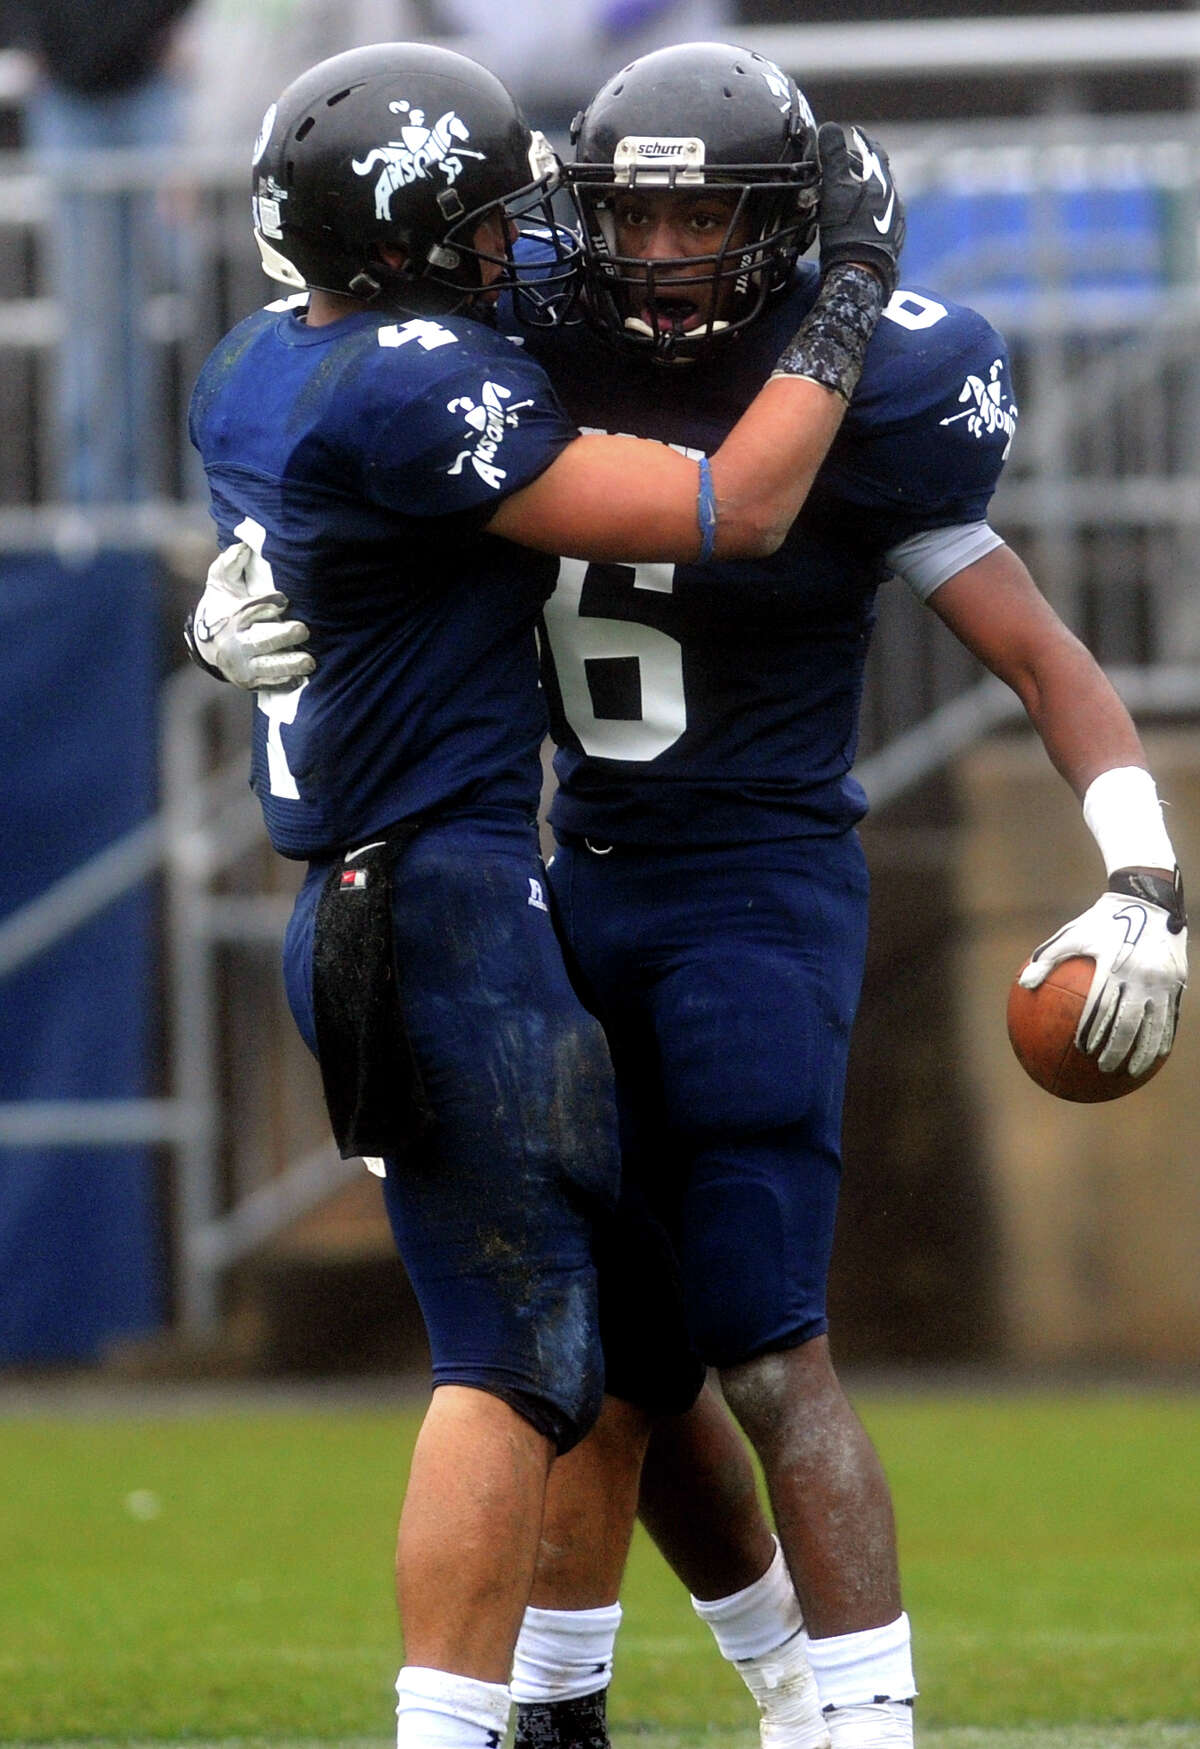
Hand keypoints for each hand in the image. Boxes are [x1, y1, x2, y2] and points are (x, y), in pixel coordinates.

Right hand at [188, 541, 313, 690]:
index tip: (284, 599)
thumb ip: (229, 564)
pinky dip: (284, 682)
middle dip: (281, 636)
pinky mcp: (251, 682)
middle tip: (302, 630)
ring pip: (268, 667)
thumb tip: (243, 547)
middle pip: (259, 641)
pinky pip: (269, 684)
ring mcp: (244, 666)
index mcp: (231, 619)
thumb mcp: (220, 583)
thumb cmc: (222, 606)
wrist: (208, 644)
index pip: (249, 611)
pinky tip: (300, 679)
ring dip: (289, 664)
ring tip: (309, 662)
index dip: (266, 604)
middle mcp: (237, 644)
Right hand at [816, 122, 904, 297]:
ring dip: (866, 190)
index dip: (863, 139)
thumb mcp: (835, 189)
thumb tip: (830, 126)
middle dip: (863, 166)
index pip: (874, 151)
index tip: (854, 131)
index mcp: (883, 183)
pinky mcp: (892, 243)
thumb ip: (833, 157)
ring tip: (851, 191)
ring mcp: (896, 223)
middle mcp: (895, 200)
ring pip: (881, 197)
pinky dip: (870, 211)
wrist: (861, 274)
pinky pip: (882, 218)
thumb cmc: (846, 230)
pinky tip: (860, 219)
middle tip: (846, 162)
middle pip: (879, 174)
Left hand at [1019, 872, 1187, 1075]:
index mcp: (1113, 963)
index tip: (1082, 1049)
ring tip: (1133, 1072)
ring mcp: (1162, 979)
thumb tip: (1023, 984)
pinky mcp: (1177, 981)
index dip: (1092, 1028)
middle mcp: (1140, 973)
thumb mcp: (1073, 933)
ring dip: (1143, 1051)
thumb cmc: (1103, 920)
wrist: (1148, 899)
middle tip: (1104, 1068)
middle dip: (1116, 1048)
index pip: (1101, 1004)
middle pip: (1128, 1020)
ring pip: (1154, 1024)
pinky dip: (1162, 1037)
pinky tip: (1155, 1054)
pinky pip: (1170, 1016)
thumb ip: (1048, 959)